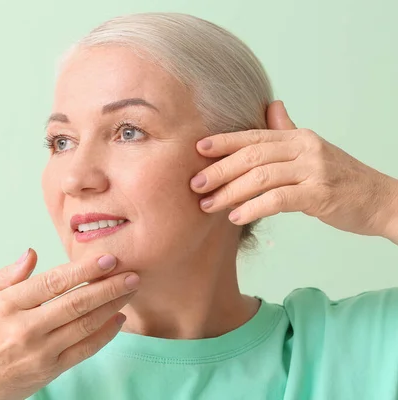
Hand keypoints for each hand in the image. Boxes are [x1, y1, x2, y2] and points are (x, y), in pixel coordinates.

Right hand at [0, 249, 138, 399]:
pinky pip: (85, 350)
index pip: (52, 282)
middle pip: (75, 303)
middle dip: (108, 286)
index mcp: (6, 306)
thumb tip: (31, 253)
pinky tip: (118, 319)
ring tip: (130, 290)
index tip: (106, 259)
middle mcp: (25, 329)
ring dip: (112, 305)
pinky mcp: (50, 371)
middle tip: (130, 273)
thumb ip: (4, 277)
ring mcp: (40, 352)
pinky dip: (105, 334)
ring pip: (85, 325)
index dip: (83, 270)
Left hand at [190, 100, 397, 238]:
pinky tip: (236, 217)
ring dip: (229, 192)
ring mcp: (313, 170)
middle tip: (195, 185)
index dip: (223, 142)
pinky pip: (278, 199)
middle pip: (251, 155)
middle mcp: (304, 148)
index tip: (197, 149)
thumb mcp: (312, 151)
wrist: (381, 200)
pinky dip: (253, 208)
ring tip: (208, 206)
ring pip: (260, 177)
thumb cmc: (341, 179)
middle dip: (218, 170)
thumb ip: (288, 132)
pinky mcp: (320, 194)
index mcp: (297, 137)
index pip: (253, 136)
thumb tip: (271, 108)